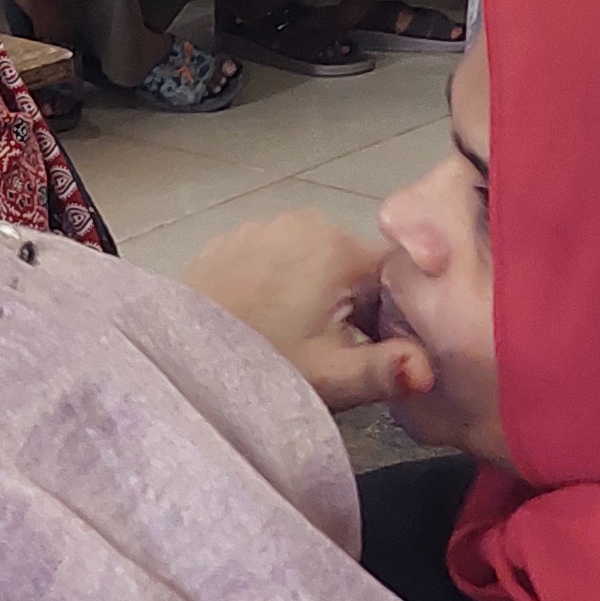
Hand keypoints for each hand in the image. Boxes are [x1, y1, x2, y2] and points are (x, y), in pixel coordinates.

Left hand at [180, 212, 424, 413]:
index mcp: (339, 248)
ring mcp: (263, 225)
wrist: (171, 354)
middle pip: (356, 266)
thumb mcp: (328, 378)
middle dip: (357, 305)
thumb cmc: (257, 366)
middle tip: (335, 354)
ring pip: (316, 260)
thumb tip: (428, 369)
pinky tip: (265, 321)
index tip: (382, 349)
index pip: (399, 274)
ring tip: (297, 340)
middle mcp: (305, 222)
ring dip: (318, 294)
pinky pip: (276, 258)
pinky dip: (281, 284)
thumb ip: (385, 370)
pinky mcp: (231, 239)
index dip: (399, 314)